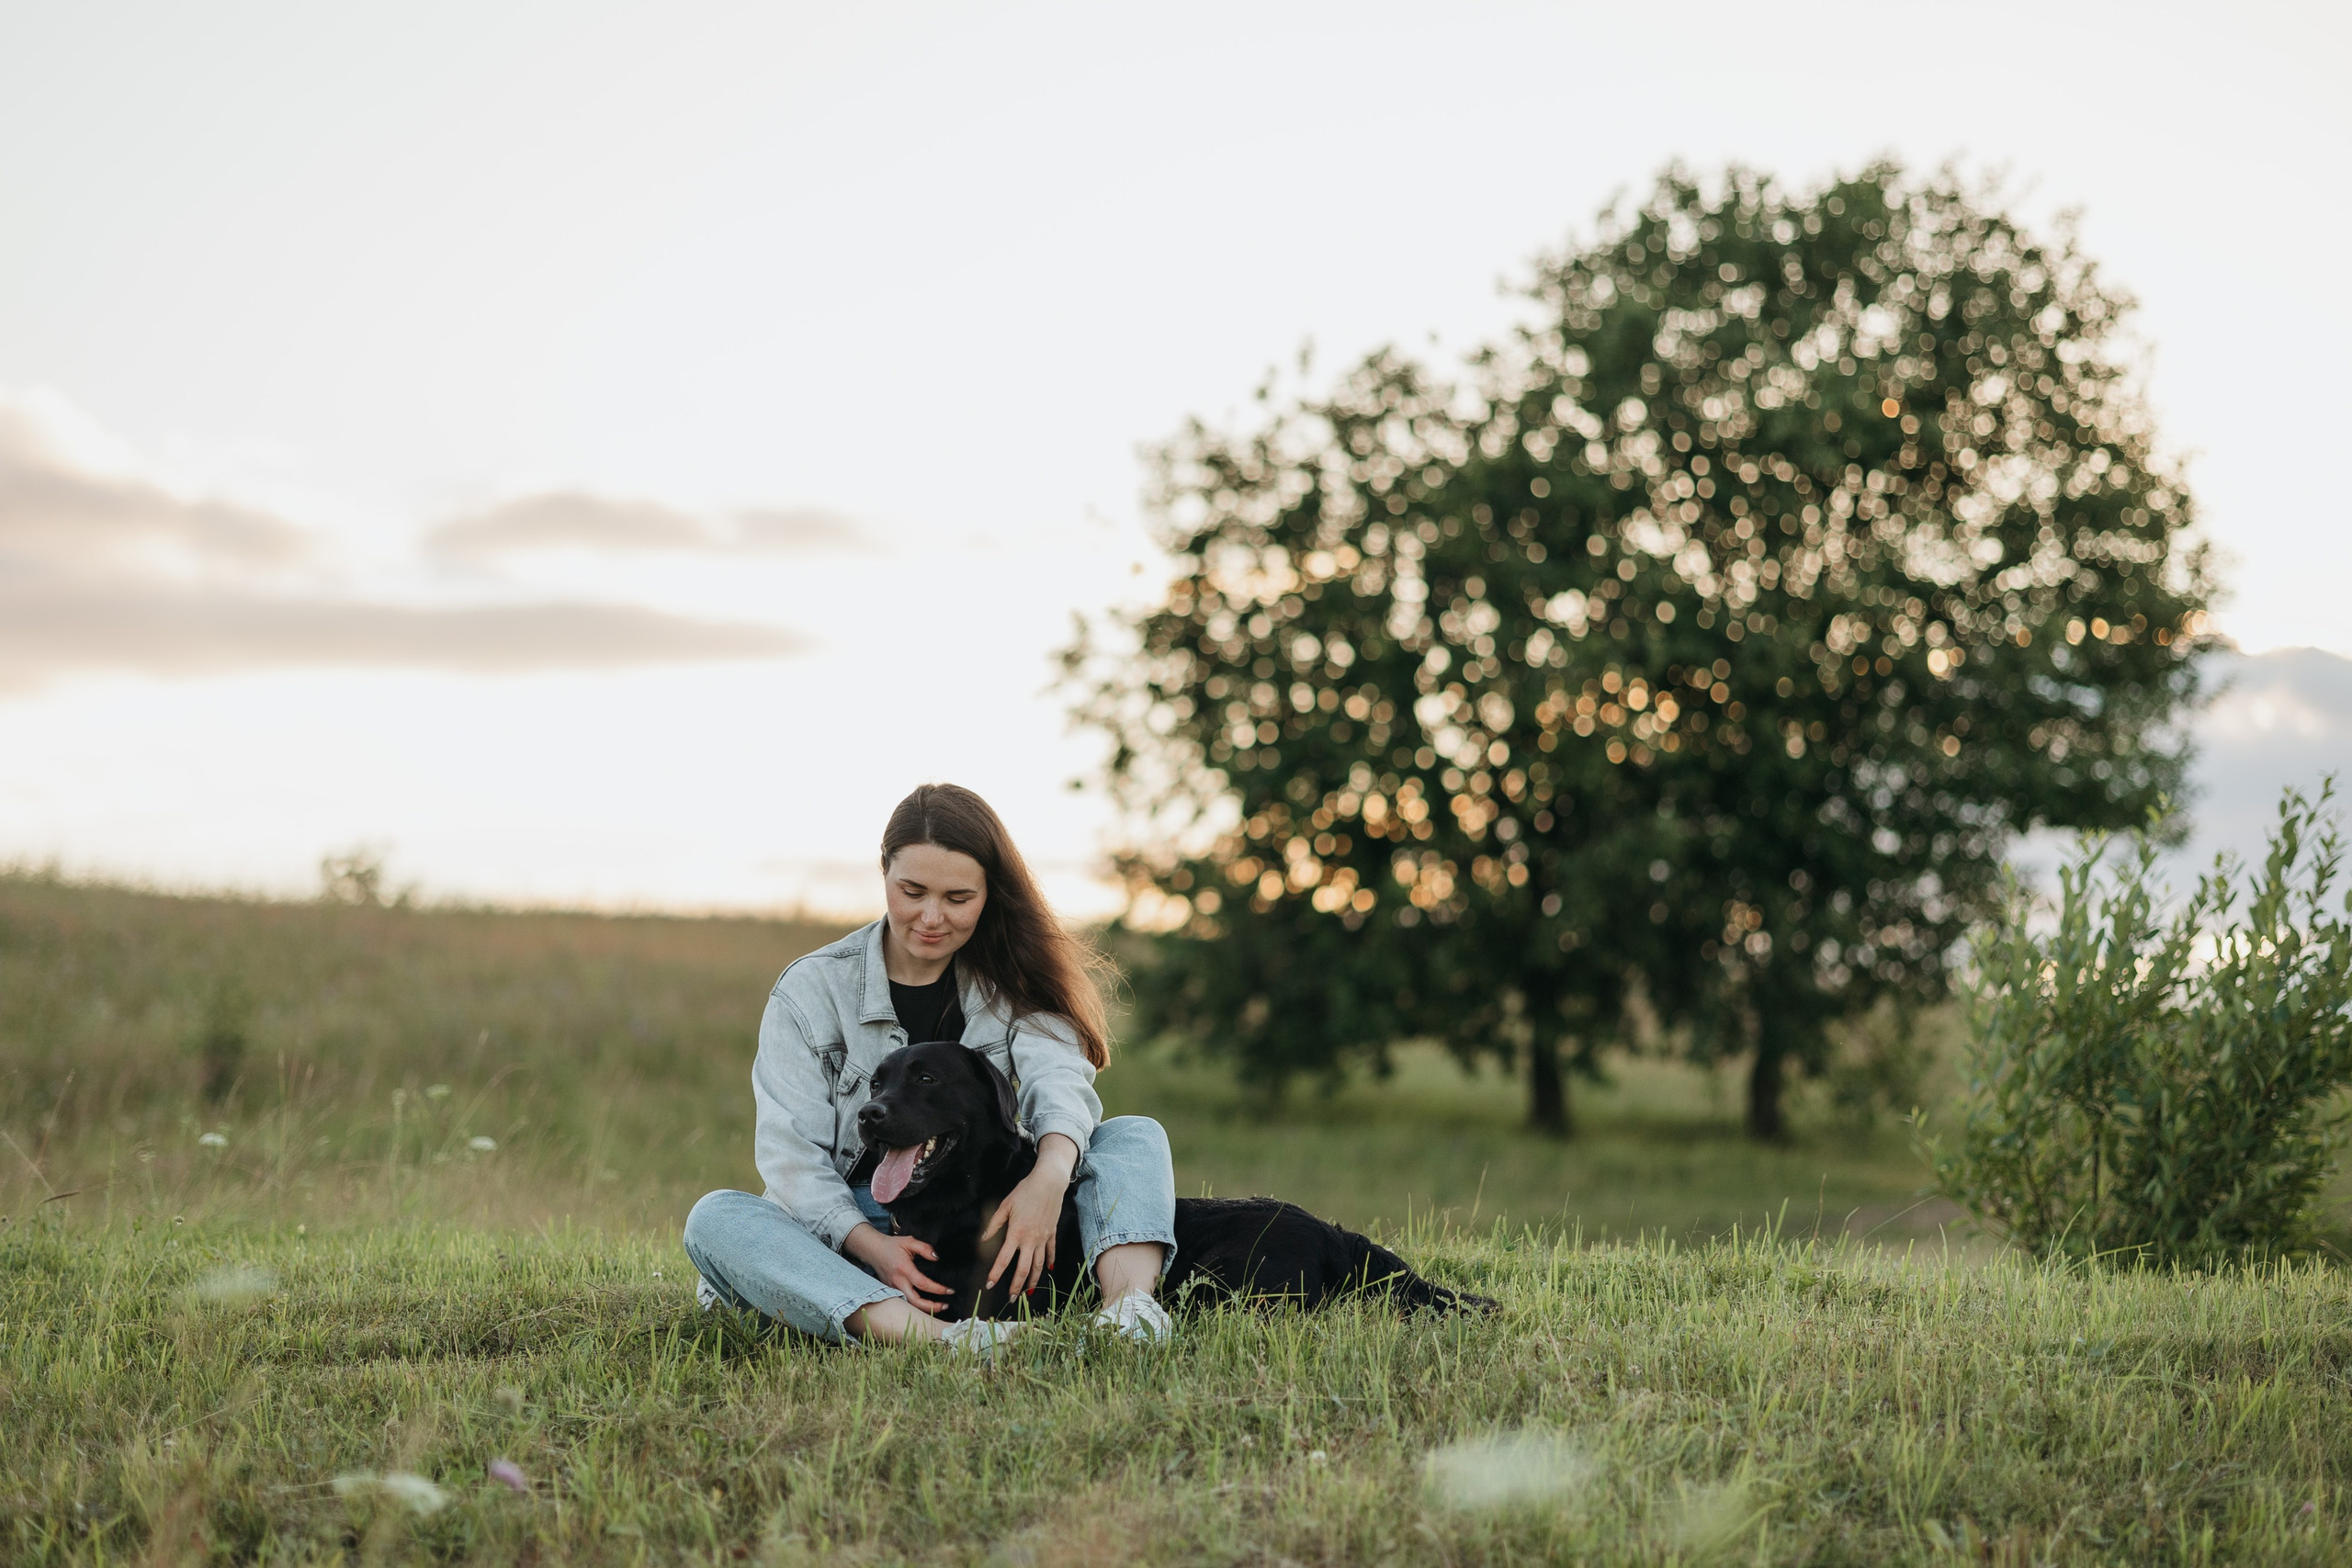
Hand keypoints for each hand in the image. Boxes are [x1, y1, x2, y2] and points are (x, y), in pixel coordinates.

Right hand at [844, 1224, 950, 1314]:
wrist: (873, 1250)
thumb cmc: (892, 1245)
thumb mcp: (909, 1241)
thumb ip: (925, 1248)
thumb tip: (937, 1257)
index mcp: (904, 1269)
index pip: (923, 1284)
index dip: (937, 1289)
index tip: (949, 1291)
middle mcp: (898, 1282)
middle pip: (915, 1301)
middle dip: (931, 1306)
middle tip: (946, 1305)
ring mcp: (893, 1288)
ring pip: (909, 1305)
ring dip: (924, 1309)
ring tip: (938, 1307)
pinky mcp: (891, 1291)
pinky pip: (905, 1301)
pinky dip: (916, 1306)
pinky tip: (926, 1305)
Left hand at [983, 1133, 1076, 1298]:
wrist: (1049, 1182)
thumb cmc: (1025, 1192)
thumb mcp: (1005, 1206)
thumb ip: (994, 1224)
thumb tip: (983, 1238)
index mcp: (1016, 1233)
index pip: (1003, 1259)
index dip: (996, 1274)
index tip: (989, 1285)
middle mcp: (1031, 1239)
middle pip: (1024, 1269)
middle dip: (1017, 1286)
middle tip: (1011, 1299)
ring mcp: (1044, 1238)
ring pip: (1039, 1265)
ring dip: (1033, 1280)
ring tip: (1028, 1292)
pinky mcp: (1052, 1233)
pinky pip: (1051, 1251)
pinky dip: (1049, 1262)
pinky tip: (1048, 1270)